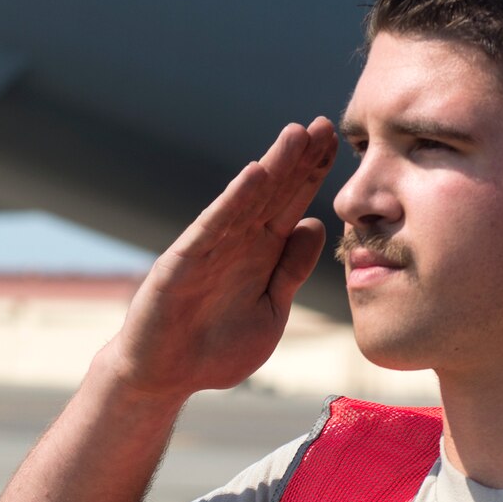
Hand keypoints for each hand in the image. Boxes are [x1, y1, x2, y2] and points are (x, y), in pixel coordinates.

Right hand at [105, 118, 337, 399]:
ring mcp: (211, 248)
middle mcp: (238, 242)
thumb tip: (316, 226)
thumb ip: (291, 270)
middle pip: (274, 193)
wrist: (166, 377)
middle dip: (299, 159)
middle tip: (325, 124)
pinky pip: (214, 226)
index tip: (337, 143)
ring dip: (273, 167)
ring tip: (296, 135)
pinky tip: (255, 175)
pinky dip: (234, 200)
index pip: (292, 204)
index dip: (313, 174)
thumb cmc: (216, 349)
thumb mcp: (271, 310)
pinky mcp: (185, 261)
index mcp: (262, 253)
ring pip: (247, 200)